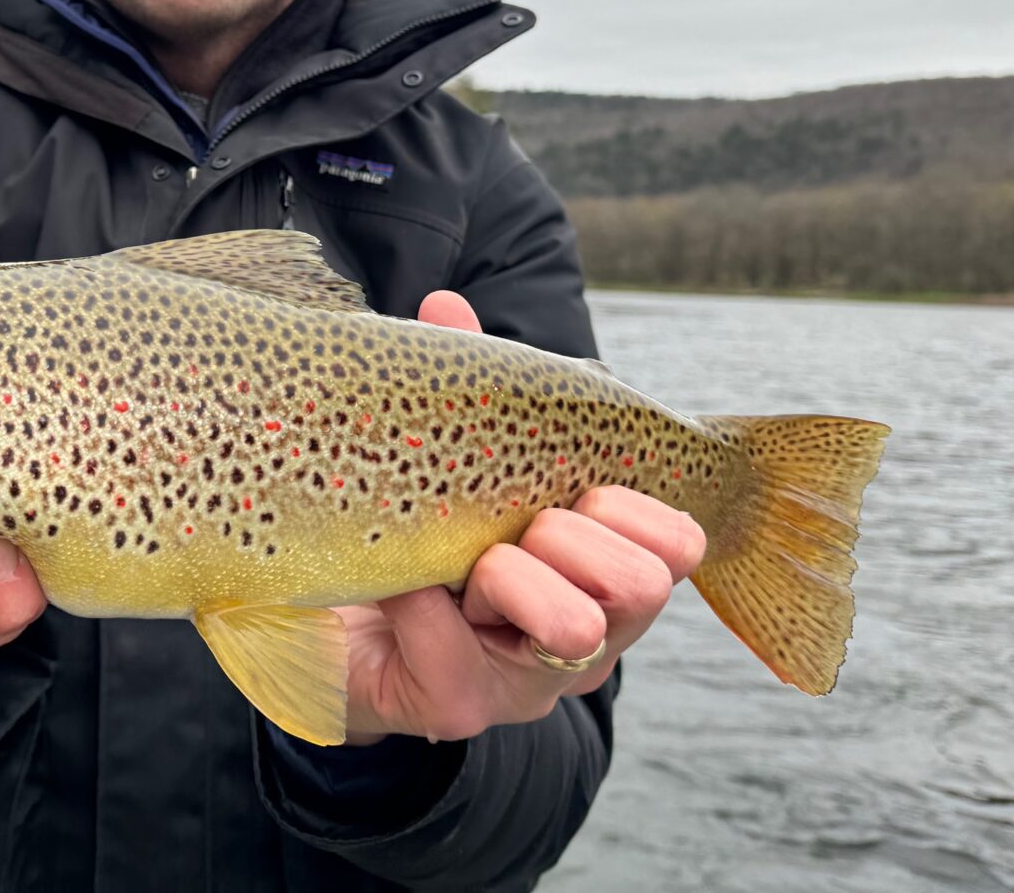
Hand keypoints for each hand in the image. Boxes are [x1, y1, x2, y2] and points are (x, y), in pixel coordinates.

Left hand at [336, 290, 706, 745]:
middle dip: (580, 533)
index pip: (681, 543)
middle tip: (523, 523)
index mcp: (605, 567)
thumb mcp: (454, 461)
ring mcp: (528, 680)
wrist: (332, 622)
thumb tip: (445, 305)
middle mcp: (588, 635)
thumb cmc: (419, 530)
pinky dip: (425, 607)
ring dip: (520, 575)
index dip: (639, 504)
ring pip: (577, 629)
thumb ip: (464, 389)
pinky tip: (400, 586)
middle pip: (647, 584)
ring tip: (473, 561)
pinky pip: (460, 657)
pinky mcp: (461, 707)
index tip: (581, 482)